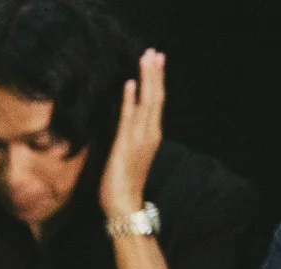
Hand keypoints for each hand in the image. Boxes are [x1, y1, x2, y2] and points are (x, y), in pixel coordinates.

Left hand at [101, 49, 165, 219]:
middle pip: (156, 96)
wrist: (125, 205)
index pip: (156, 102)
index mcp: (151, 135)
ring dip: (146, 78)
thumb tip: (125, 124)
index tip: (155, 62)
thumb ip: (130, 138)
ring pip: (147, 101)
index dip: (156, 81)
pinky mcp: (127, 145)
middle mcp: (150, 133)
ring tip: (146, 58)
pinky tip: (129, 83)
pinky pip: (129, 118)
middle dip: (155, 73)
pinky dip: (130, 99)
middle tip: (154, 52)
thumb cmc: (124, 184)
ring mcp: (141, 138)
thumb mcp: (129, 155)